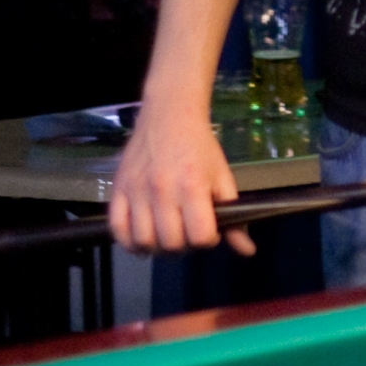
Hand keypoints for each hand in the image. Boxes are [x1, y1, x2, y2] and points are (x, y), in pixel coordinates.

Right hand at [108, 100, 254, 255]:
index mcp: (192, 186)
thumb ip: (235, 215)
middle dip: (185, 245)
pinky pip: (117, 229)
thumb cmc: (200, 147)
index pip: (200, 237)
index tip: (209, 230)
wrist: (170, 115)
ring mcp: (137, 191)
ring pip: (144, 242)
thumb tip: (247, 250)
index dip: (208, 239)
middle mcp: (162, 190)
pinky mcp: (118, 190)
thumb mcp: (222, 177)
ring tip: (167, 235)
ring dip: (158, 247)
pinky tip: (143, 238)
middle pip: (172, 244)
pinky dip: (129, 242)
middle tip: (187, 231)